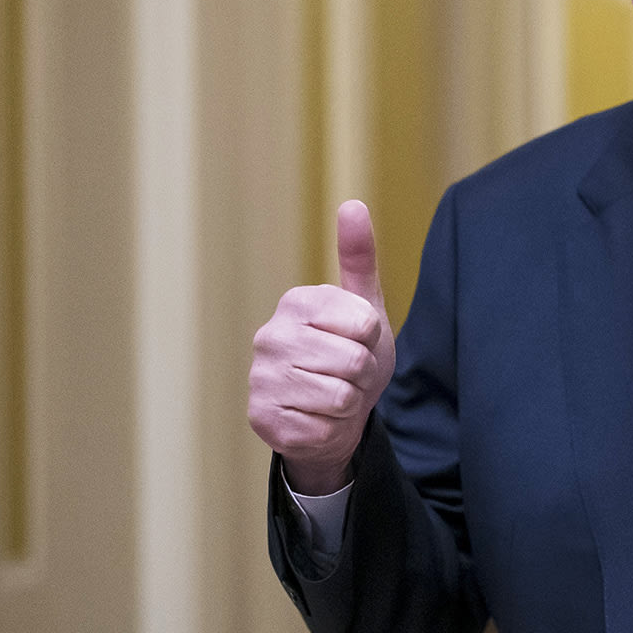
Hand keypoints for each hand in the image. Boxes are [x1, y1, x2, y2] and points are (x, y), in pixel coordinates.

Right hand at [248, 201, 395, 493]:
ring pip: (338, 397)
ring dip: (348, 404)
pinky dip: (330, 429)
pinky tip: (316, 419)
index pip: (364, 324)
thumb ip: (359, 258)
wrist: (333, 415)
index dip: (372, 340)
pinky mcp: (261, 418)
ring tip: (334, 396)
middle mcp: (269, 336)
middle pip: (352, 362)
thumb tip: (353, 203)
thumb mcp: (363, 307)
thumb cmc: (350, 355)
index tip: (356, 341)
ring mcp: (260, 378)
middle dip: (362, 375)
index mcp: (296, 303)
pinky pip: (321, 428)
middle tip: (347, 375)